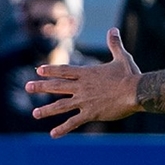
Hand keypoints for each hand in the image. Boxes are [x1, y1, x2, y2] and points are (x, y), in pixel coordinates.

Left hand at [26, 29, 141, 137]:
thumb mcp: (122, 58)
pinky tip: (53, 134)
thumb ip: (114, 45)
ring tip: (35, 113)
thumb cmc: (130, 75)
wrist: (136, 91)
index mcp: (88, 74)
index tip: (39, 70)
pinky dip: (63, 128)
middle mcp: (82, 87)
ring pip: (61, 105)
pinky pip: (74, 122)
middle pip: (57, 86)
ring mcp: (85, 101)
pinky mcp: (91, 113)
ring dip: (47, 110)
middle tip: (28, 87)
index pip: (65, 71)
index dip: (51, 70)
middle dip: (41, 87)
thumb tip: (113, 30)